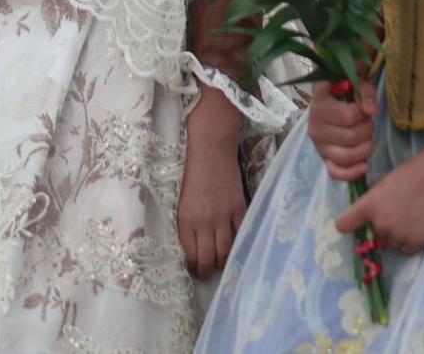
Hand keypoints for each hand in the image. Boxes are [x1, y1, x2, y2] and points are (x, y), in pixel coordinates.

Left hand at [177, 125, 245, 277]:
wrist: (210, 150)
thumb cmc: (192, 173)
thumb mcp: (182, 201)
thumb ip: (188, 224)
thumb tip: (193, 245)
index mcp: (186, 219)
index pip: (190, 254)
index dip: (193, 267)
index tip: (195, 269)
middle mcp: (204, 222)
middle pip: (208, 258)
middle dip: (207, 271)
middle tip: (208, 273)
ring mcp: (224, 216)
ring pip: (226, 252)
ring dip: (223, 262)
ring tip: (221, 264)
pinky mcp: (240, 209)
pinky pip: (242, 234)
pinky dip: (241, 244)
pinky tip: (238, 248)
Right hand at [307, 80, 376, 181]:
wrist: (331, 97)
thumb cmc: (345, 89)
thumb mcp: (356, 82)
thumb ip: (366, 92)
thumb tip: (371, 111)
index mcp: (320, 106)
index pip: (349, 117)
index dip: (363, 113)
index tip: (363, 107)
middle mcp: (315, 128)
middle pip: (352, 137)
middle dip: (368, 130)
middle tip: (367, 122)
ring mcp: (319, 146)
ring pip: (346, 156)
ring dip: (365, 148)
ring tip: (367, 137)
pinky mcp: (324, 159)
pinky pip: (336, 173)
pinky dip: (352, 173)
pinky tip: (364, 165)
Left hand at [333, 150, 423, 255]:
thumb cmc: (409, 174)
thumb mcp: (382, 184)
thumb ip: (370, 201)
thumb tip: (364, 215)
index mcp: (368, 206)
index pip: (343, 225)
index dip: (347, 223)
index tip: (353, 221)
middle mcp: (380, 224)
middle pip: (371, 233)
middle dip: (378, 226)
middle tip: (394, 211)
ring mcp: (398, 236)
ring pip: (388, 243)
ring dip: (394, 234)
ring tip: (408, 216)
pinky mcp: (415, 244)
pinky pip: (404, 249)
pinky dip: (408, 241)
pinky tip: (416, 224)